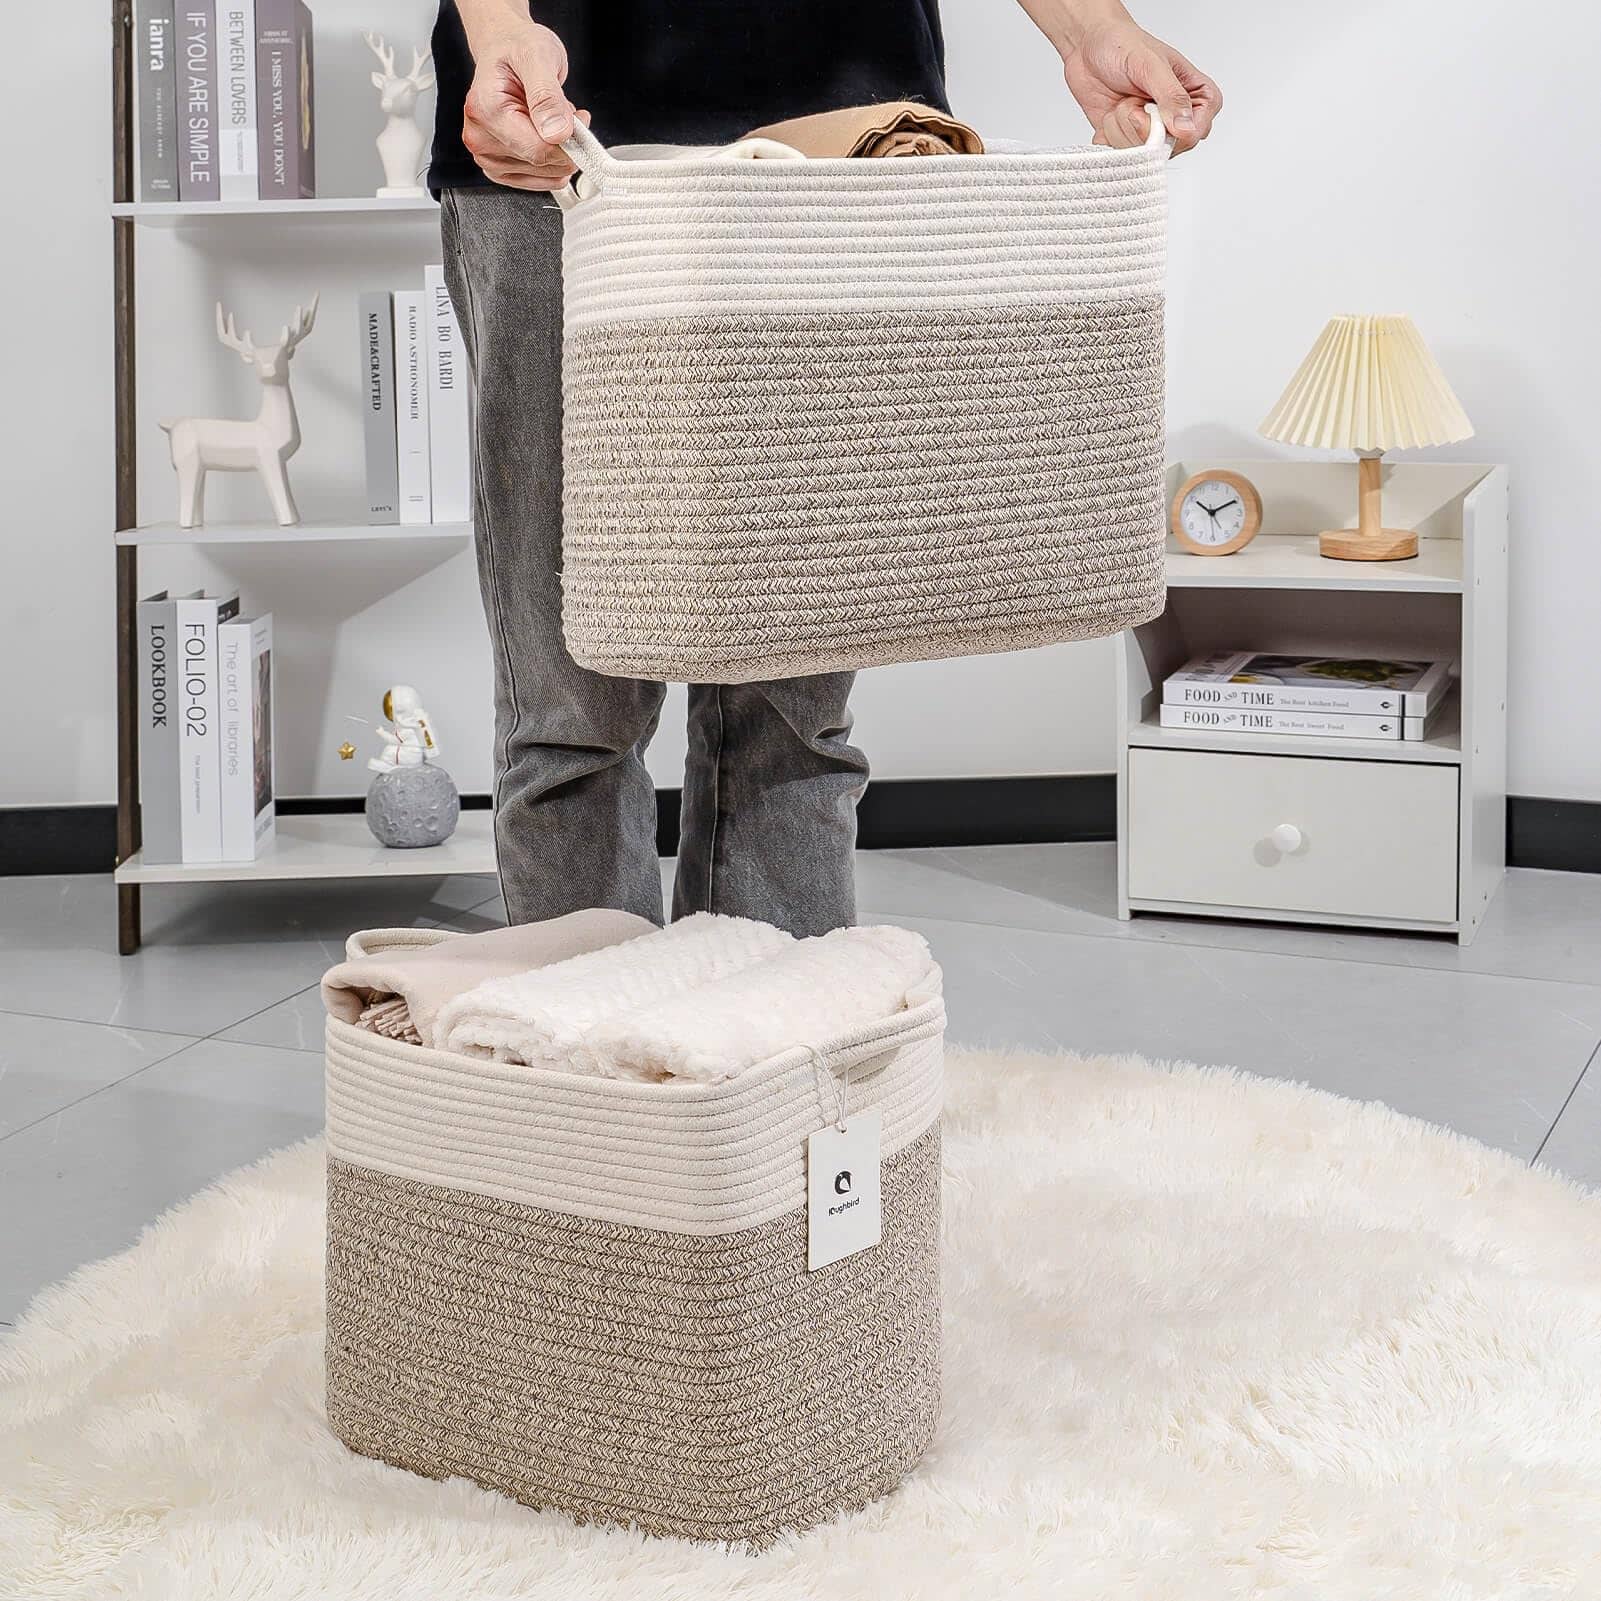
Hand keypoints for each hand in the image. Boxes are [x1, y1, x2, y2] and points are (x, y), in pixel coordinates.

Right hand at [459, 13, 586, 189]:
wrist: (504, 49)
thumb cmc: (516, 48)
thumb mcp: (537, 55)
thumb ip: (547, 96)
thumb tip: (557, 133)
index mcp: (485, 110)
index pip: (538, 149)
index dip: (569, 140)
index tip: (581, 119)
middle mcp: (480, 138)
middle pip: (542, 164)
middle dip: (567, 143)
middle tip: (568, 113)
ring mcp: (488, 157)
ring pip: (545, 176)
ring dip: (561, 152)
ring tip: (552, 119)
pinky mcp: (500, 169)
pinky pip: (541, 181)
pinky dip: (554, 162)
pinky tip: (548, 136)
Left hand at [1060, 8, 1220, 155]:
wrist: (1088, 47)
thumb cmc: (1123, 46)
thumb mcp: (1151, 65)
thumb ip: (1171, 96)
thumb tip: (1186, 128)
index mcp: (1197, 97)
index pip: (1195, 134)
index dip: (1168, 130)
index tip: (1149, 108)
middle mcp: (1178, 119)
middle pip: (1164, 149)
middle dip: (1138, 125)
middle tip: (1131, 98)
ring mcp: (1153, 133)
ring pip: (1139, 156)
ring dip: (1120, 128)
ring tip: (1121, 102)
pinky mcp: (1129, 142)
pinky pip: (1120, 158)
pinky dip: (1108, 137)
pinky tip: (1109, 115)